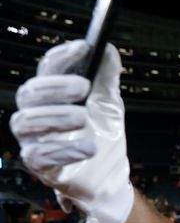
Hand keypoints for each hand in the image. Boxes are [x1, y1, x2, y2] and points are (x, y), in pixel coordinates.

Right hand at [10, 40, 133, 222]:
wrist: (111, 175)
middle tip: (83, 87)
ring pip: (26, 122)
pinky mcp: (40, 166)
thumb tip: (109, 49)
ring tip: (83, 119)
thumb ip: (107, 78)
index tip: (84, 48)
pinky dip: (62, 149)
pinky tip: (87, 148)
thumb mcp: (109, 104)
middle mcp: (36, 114)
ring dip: (55, 117)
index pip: (47, 69)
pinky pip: (38, 156)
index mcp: (51, 95)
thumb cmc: (104, 136)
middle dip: (55, 87)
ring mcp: (34, 140)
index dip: (61, 57)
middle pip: (29, 94)